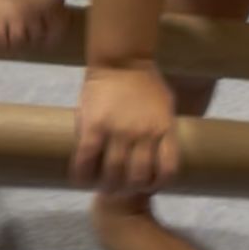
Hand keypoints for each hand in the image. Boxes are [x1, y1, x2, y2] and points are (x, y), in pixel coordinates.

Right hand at [71, 64, 178, 197]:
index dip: (157, 184)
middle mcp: (144, 134)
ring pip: (113, 174)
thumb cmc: (146, 83)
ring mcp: (118, 131)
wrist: (122, 60)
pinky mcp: (94, 127)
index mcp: (164, 130)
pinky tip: (81, 178)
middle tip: (120, 188)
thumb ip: (162, 131)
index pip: (167, 170)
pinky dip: (82, 175)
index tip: (146, 185)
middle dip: (128, 190)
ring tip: (102, 185)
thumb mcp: (165, 108)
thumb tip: (158, 156)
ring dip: (107, 186)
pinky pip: (87, 160)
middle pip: (138, 178)